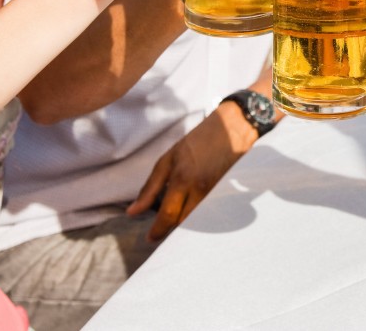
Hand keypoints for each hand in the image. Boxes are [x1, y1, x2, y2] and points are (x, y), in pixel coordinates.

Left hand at [126, 108, 252, 240]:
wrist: (232, 127)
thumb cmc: (197, 141)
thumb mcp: (168, 159)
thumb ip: (150, 188)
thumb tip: (132, 212)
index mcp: (182, 180)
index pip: (168, 215)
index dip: (157, 231)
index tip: (150, 239)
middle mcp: (200, 190)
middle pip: (184, 223)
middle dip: (171, 230)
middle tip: (162, 229)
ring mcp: (216, 193)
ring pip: (198, 221)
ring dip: (186, 224)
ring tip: (177, 220)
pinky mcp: (227, 194)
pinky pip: (210, 213)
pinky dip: (200, 216)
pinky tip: (194, 212)